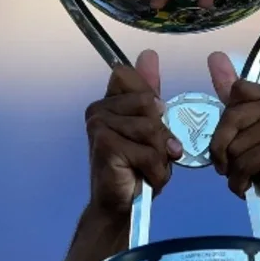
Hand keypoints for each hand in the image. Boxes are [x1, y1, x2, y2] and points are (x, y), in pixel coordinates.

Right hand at [84, 50, 183, 217]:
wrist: (119, 205)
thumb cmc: (135, 167)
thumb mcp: (149, 128)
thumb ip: (149, 94)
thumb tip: (148, 54)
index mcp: (109, 101)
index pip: (130, 76)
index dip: (148, 98)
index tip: (152, 120)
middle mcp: (98, 109)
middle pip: (150, 104)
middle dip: (161, 133)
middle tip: (154, 153)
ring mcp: (99, 126)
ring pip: (152, 129)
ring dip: (160, 155)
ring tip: (150, 168)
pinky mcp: (105, 145)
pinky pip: (148, 151)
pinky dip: (156, 170)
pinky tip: (145, 178)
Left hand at [206, 51, 259, 213]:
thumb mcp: (241, 126)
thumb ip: (230, 94)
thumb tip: (215, 56)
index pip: (234, 93)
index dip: (225, 124)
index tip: (237, 138)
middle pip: (229, 119)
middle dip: (223, 149)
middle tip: (234, 164)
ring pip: (233, 146)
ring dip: (233, 169)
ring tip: (248, 173)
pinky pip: (242, 163)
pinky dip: (239, 181)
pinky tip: (251, 183)